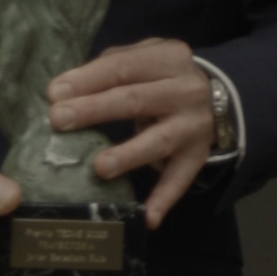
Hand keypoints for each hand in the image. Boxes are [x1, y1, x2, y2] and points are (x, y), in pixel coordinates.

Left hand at [49, 39, 215, 225]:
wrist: (222, 98)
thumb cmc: (164, 77)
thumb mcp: (146, 57)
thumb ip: (111, 66)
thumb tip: (65, 90)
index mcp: (168, 59)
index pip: (124, 67)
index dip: (88, 80)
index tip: (54, 94)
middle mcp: (186, 91)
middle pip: (136, 100)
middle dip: (95, 109)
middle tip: (59, 120)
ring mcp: (194, 126)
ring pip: (159, 140)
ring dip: (129, 154)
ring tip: (99, 167)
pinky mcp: (198, 155)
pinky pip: (180, 179)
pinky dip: (165, 198)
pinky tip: (147, 218)